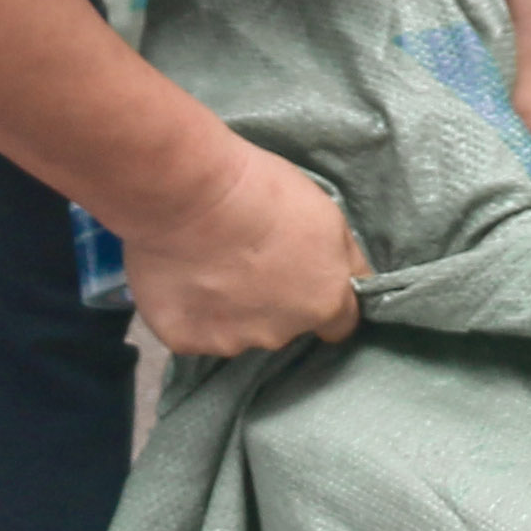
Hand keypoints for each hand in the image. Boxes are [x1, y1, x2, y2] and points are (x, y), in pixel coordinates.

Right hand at [113, 134, 366, 357]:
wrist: (188, 192)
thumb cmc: (262, 190)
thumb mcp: (327, 216)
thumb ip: (340, 261)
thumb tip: (350, 284)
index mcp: (322, 302)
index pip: (339, 324)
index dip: (322, 302)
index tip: (304, 281)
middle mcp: (280, 334)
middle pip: (284, 326)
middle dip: (272, 302)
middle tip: (247, 259)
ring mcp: (229, 341)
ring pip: (236, 331)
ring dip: (229, 308)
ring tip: (208, 264)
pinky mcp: (184, 340)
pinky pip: (191, 330)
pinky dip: (188, 310)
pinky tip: (180, 277)